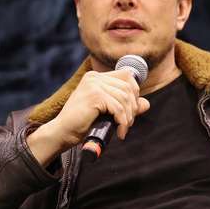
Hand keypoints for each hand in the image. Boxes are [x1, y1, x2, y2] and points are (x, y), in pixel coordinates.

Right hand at [27, 69, 150, 165]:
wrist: (62, 132)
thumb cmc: (82, 123)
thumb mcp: (107, 112)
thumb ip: (125, 106)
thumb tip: (146, 104)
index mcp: (96, 77)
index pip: (126, 76)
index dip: (135, 92)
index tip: (131, 110)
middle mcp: (94, 77)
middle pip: (128, 87)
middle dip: (133, 107)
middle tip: (127, 123)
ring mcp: (94, 85)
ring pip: (125, 98)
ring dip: (128, 117)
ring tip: (123, 128)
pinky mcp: (95, 96)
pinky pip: (119, 108)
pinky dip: (122, 122)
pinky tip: (120, 132)